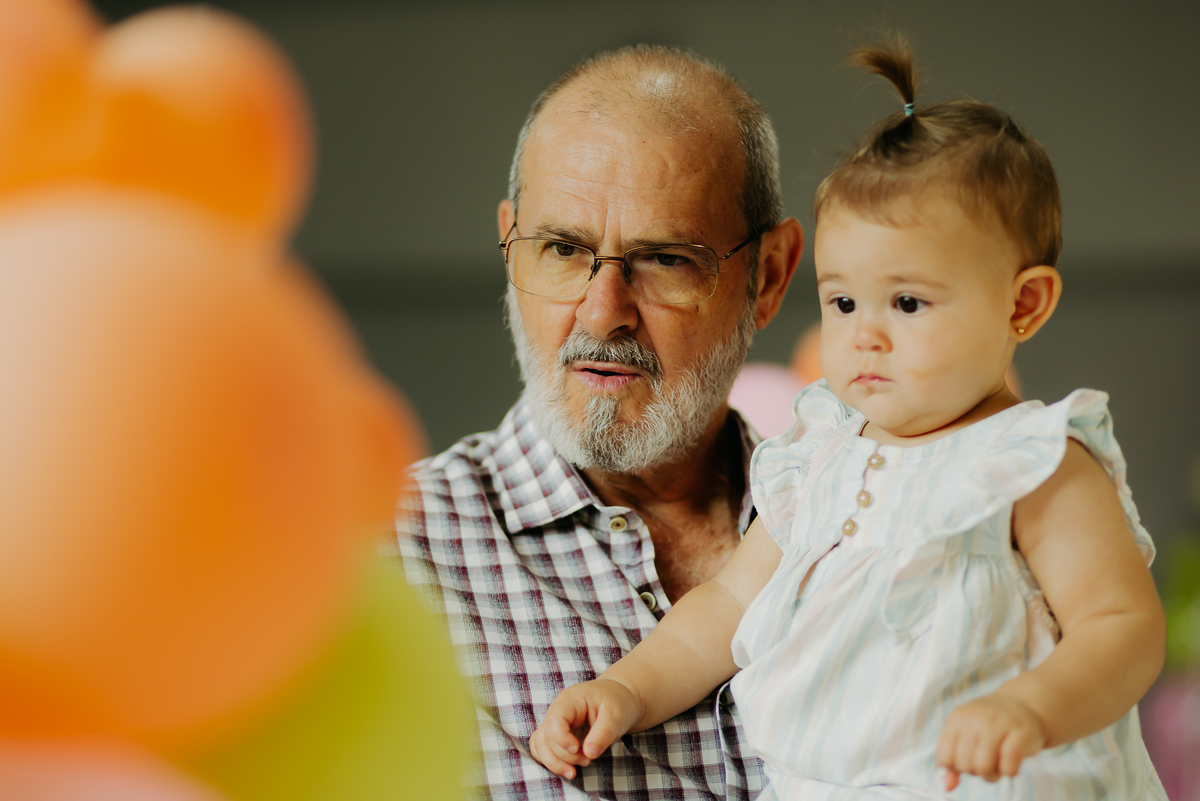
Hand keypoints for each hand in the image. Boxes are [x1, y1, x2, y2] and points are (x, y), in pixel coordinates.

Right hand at [529, 679, 643, 779]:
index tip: (578, 749)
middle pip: (547, 737)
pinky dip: (551, 762)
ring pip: (540, 746)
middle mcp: (557, 711)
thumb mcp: (615, 716)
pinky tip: (567, 768)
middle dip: (565, 755)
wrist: (618, 699)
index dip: (562, 739)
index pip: (554, 720)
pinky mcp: (557, 735)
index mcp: (570, 701)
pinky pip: (542, 750)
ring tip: (574, 772)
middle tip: (588, 760)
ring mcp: (555, 723)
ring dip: (554, 762)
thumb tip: (589, 754)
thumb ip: (602, 733)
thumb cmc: (616, 703)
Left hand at [936, 693, 1046, 790]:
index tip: (967, 762)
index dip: (955, 768)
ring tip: (997, 766)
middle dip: (975, 772)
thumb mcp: (965, 735)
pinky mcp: (1020, 734)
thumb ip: (953, 760)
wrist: (1022, 704)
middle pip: (964, 764)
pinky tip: (1010, 764)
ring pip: (983, 766)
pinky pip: (1008, 766)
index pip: (944, 757)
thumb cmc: (990, 725)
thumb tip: (947, 786)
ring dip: (992, 775)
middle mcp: (975, 719)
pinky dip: (1009, 772)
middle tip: (986, 762)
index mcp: (956, 718)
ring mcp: (998, 724)